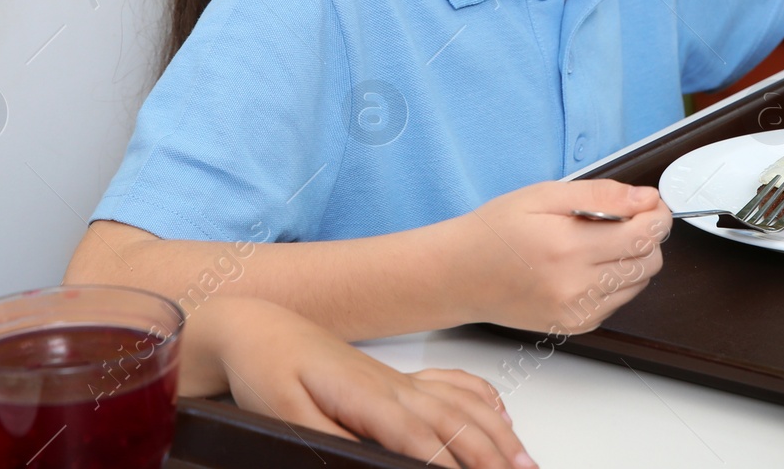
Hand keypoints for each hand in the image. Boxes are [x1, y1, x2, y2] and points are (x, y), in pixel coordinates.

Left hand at [180, 296, 534, 468]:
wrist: (260, 329)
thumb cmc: (268, 370)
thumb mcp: (285, 415)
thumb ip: (328, 441)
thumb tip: (364, 459)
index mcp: (371, 400)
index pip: (426, 441)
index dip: (456, 466)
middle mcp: (396, 388)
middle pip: (459, 425)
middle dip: (494, 456)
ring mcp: (401, 382)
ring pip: (464, 407)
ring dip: (498, 434)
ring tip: (523, 460)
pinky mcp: (396, 380)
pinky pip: (453, 386)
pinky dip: (483, 402)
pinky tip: (499, 415)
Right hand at [445, 180, 671, 333]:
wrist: (459, 275)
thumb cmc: (495, 231)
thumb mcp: (544, 195)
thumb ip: (600, 195)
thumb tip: (644, 199)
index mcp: (569, 248)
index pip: (644, 236)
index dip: (657, 215)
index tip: (650, 204)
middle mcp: (577, 288)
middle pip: (649, 262)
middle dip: (647, 236)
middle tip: (625, 217)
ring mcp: (577, 313)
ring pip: (638, 284)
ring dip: (632, 259)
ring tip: (598, 241)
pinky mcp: (575, 326)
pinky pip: (617, 302)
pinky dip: (615, 281)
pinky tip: (586, 264)